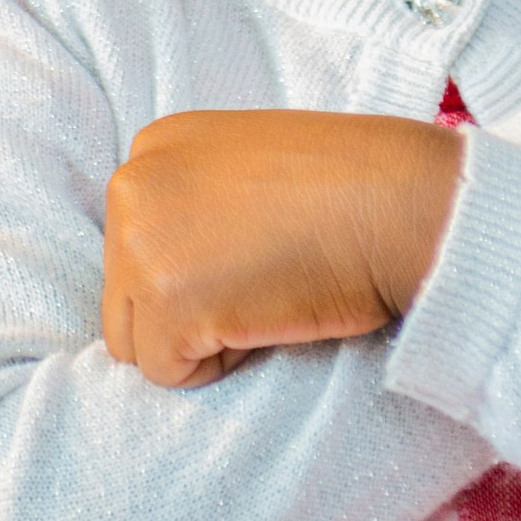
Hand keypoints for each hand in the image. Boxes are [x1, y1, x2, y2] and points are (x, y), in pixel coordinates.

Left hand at [102, 110, 461, 388]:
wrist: (397, 202)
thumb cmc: (350, 185)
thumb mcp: (249, 165)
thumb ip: (197, 201)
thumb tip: (179, 265)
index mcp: (153, 147)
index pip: (134, 244)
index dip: (195, 270)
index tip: (252, 256)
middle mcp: (132, 187)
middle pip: (123, 295)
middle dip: (186, 311)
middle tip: (262, 284)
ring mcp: (141, 245)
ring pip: (136, 340)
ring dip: (197, 342)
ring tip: (264, 302)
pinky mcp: (165, 304)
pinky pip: (167, 373)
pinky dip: (217, 367)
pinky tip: (267, 320)